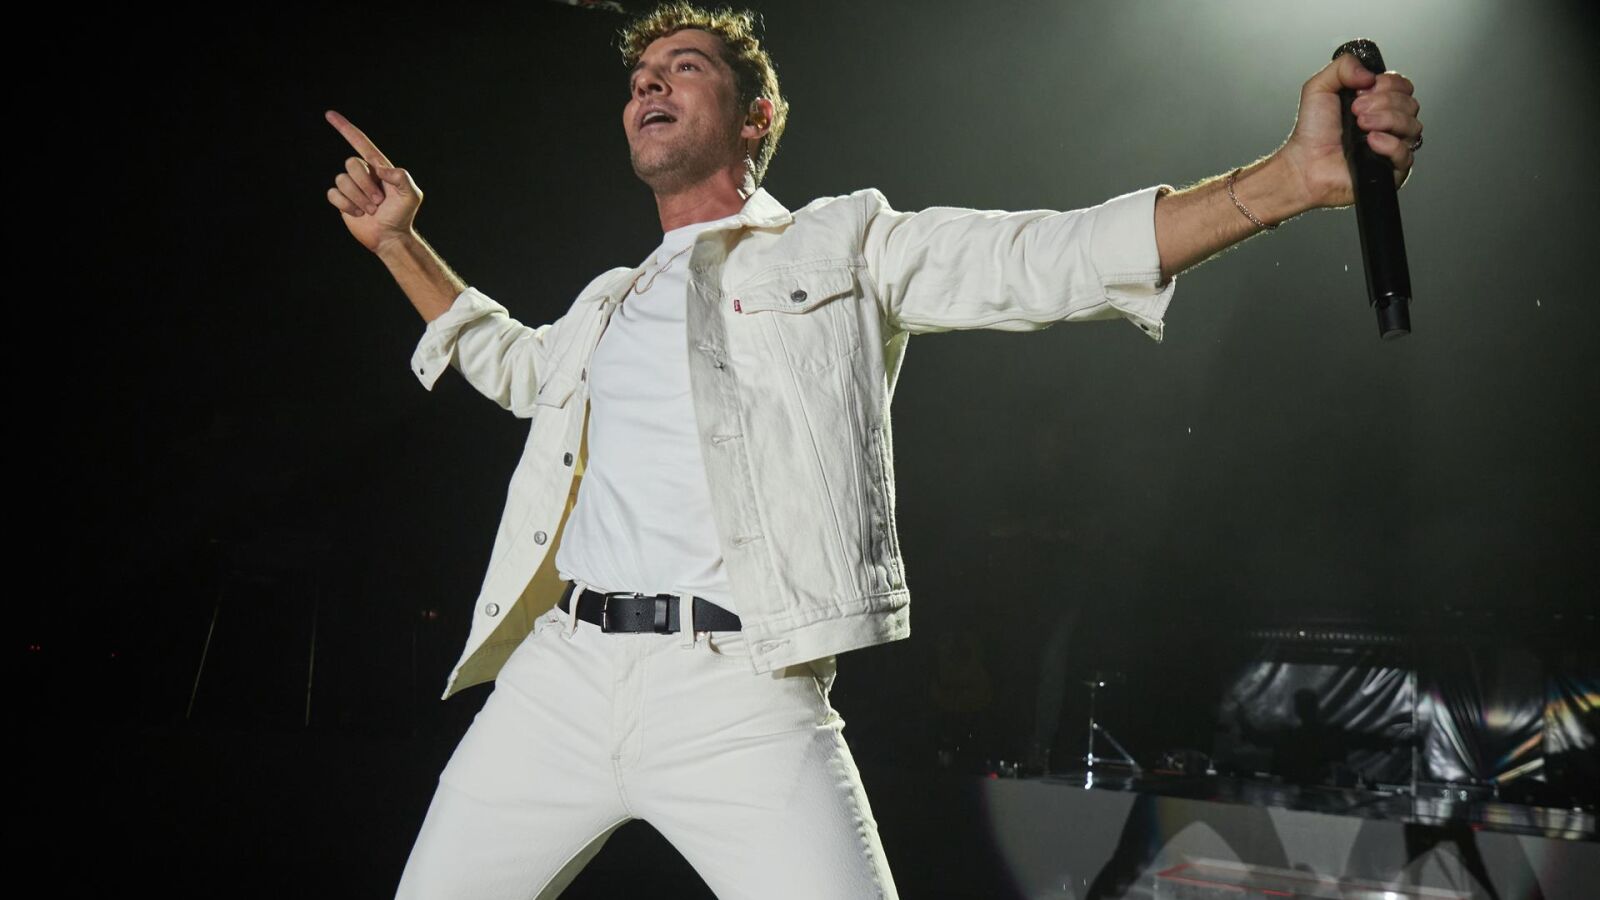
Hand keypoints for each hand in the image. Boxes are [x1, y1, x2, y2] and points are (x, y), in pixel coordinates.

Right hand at [323, 109, 422, 253]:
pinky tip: (358, 214)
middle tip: (379, 201)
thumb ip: (402, 177)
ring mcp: (352, 187)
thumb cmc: (403, 216)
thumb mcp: (412, 195)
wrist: (391, 237)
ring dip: (358, 198)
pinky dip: (346, 205)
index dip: (345, 129)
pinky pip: (333, 194)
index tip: (329, 114)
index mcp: (379, 168)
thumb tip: (379, 169)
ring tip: (371, 210)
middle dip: (365, 184)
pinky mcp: (342, 201)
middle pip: (351, 164)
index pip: (360, 143)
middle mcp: (364, 174)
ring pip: (341, 180)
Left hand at [1277, 53, 1422, 209]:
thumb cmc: (1312, 132)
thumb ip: (1343, 67)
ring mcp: (1393, 146)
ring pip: (1413, 126)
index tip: (1359, 92)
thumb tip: (1369, 74)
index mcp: (1378, 104)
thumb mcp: (1319, 88)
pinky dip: (1389, 144)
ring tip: (1360, 124)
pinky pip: (1406, 153)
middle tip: (1355, 110)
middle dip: (1383, 102)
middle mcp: (1389, 124)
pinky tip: (1370, 141)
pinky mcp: (1391, 169)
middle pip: (1410, 103)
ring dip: (1386, 119)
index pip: (1403, 86)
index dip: (1386, 84)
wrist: (1305, 164)